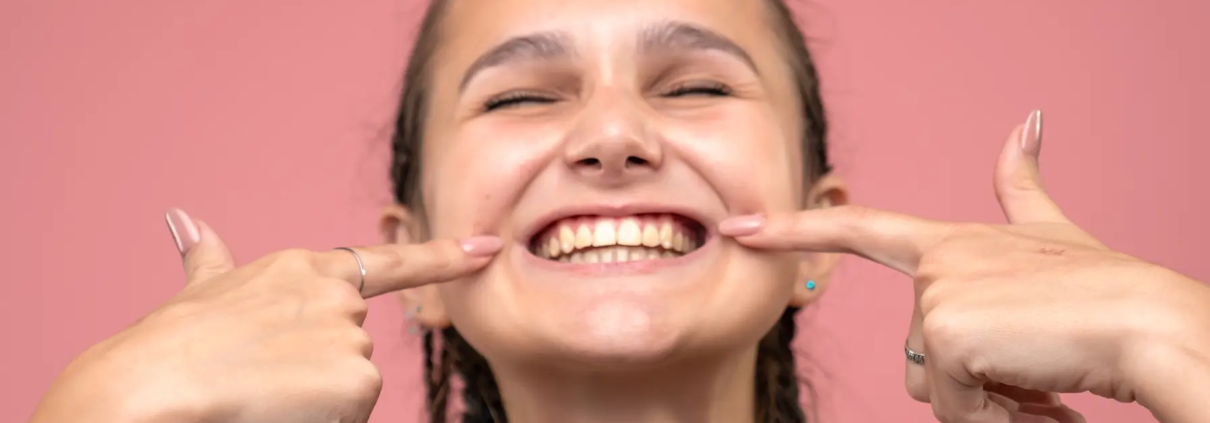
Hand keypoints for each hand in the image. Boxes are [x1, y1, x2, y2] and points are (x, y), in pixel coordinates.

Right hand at [30, 210, 500, 422]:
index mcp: (306, 270)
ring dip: (317, 397)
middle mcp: (338, 296)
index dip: (446, 257)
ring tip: (265, 391)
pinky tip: (284, 408)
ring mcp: (351, 335)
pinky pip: (351, 414)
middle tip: (265, 374)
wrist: (159, 381)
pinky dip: (323, 419)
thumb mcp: (200, 290)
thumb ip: (209, 258)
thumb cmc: (174, 342)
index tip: (489, 247)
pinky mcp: (358, 378)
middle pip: (355, 346)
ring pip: (353, 385)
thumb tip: (184, 220)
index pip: (392, 263)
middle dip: (320, 368)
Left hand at [720, 111, 1209, 421]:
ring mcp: (938, 296)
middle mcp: (937, 263)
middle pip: (916, 354)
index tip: (738, 225)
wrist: (1152, 324)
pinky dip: (1000, 416)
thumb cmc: (1105, 293)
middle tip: (1032, 369)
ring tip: (1041, 376)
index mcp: (952, 242)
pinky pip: (955, 407)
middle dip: (970, 381)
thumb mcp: (1054, 234)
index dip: (794, 229)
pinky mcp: (947, 333)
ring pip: (934, 385)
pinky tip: (1041, 392)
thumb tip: (1028, 119)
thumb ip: (1022, 189)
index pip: (858, 229)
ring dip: (988, 401)